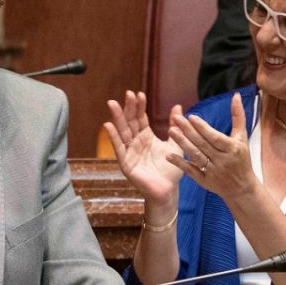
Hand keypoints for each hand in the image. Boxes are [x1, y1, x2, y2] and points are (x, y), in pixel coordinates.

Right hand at [104, 91, 183, 210]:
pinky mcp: (126, 164)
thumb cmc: (171, 169)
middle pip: (130, 122)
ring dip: (117, 118)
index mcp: (146, 137)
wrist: (168, 191)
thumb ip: (174, 126)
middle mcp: (136, 143)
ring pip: (122, 132)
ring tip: (112, 103)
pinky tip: (108, 125)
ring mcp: (129, 152)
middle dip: (128, 108)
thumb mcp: (175, 144)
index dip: (139, 106)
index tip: (139, 93)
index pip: (140, 118)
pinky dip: (113, 137)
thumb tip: (177, 106)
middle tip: (127, 93)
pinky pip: (119, 149)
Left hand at [166, 93, 258, 200]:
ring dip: (182, 144)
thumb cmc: (242, 158)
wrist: (241, 187)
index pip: (215, 137)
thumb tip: (235, 94)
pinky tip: (168, 155)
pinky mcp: (204, 181)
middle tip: (176, 119)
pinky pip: (191, 171)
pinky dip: (180, 163)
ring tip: (171, 131)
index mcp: (232, 149)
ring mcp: (212, 172)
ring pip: (196, 156)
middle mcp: (222, 160)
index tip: (191, 116)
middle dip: (189, 131)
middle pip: (203, 144)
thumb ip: (238, 116)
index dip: (203, 128)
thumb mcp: (242, 137)